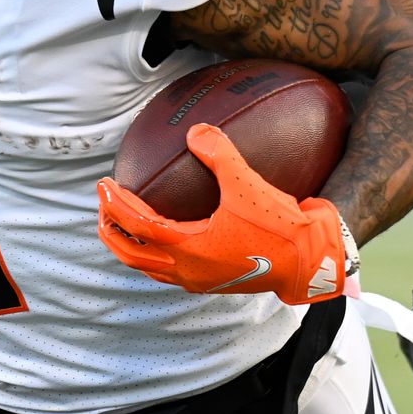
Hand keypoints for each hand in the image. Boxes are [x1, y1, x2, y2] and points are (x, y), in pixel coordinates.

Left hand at [96, 123, 354, 305]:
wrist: (309, 262)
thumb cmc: (279, 226)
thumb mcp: (248, 184)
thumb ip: (220, 155)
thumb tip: (196, 130)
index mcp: (188, 249)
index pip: (137, 226)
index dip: (115, 204)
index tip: (104, 184)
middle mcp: (187, 271)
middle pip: (131, 255)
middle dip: (110, 230)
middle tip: (103, 204)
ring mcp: (198, 280)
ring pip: (147, 268)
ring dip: (128, 245)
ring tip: (120, 223)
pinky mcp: (211, 282)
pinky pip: (167, 271)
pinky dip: (152, 254)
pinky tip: (160, 236)